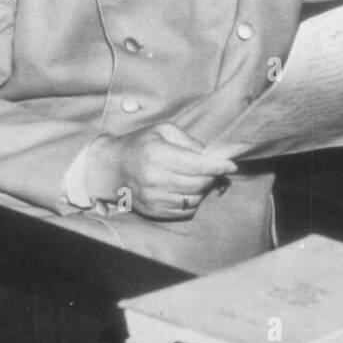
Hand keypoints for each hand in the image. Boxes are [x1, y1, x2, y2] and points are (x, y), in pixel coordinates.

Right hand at [91, 123, 236, 220]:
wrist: (111, 168)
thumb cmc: (140, 144)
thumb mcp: (164, 131)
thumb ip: (190, 142)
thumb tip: (213, 155)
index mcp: (159, 155)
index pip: (198, 165)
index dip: (218, 166)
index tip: (232, 166)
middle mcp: (156, 179)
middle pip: (199, 183)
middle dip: (212, 175)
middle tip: (213, 168)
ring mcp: (154, 198)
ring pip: (195, 198)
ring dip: (202, 189)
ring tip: (197, 177)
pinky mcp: (154, 211)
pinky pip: (185, 210)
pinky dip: (192, 201)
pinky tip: (186, 189)